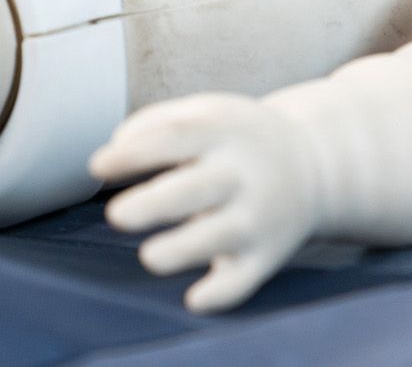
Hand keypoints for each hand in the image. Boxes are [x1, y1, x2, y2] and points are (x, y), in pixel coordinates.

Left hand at [89, 93, 321, 313]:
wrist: (314, 164)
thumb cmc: (236, 138)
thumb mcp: (205, 113)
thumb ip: (153, 125)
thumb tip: (107, 159)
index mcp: (222, 131)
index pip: (174, 138)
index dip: (134, 154)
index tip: (97, 167)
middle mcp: (240, 173)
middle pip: (195, 189)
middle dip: (155, 204)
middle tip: (117, 216)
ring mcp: (256, 216)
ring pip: (220, 237)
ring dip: (184, 249)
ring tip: (150, 257)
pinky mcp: (265, 255)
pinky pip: (244, 280)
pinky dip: (222, 292)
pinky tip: (195, 298)